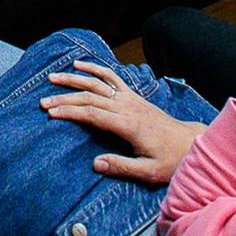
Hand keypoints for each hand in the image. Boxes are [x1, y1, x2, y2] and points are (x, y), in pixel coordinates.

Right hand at [41, 60, 206, 185]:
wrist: (191, 144)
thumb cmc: (171, 160)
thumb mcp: (150, 172)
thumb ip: (122, 167)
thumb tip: (95, 163)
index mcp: (128, 125)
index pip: (93, 114)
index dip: (71, 113)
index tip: (51, 114)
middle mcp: (128, 107)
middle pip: (90, 97)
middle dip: (65, 99)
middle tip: (43, 102)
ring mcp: (131, 99)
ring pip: (98, 83)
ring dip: (74, 79)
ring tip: (53, 78)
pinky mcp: (134, 96)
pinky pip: (112, 77)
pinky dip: (95, 68)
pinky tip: (80, 64)